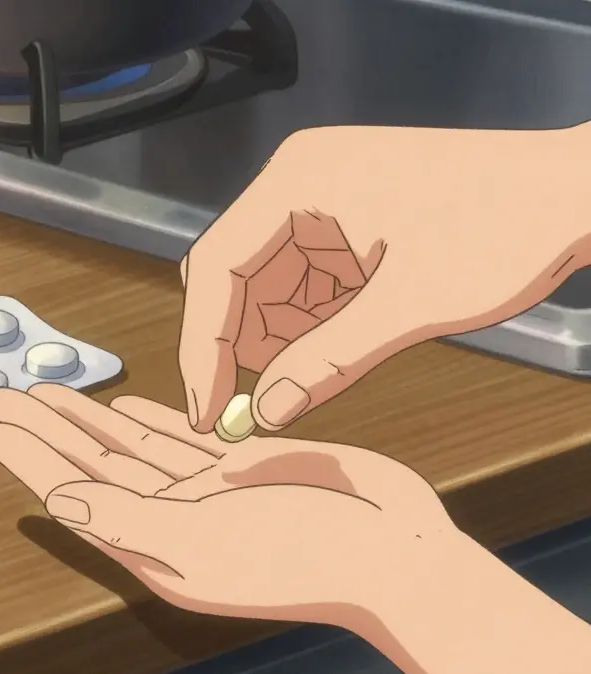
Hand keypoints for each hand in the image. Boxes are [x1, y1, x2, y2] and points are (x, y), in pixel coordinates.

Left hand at [0, 383, 458, 625]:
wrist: (395, 557)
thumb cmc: (307, 559)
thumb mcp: (206, 542)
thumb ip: (128, 520)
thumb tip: (59, 502)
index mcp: (154, 543)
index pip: (73, 491)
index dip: (29, 458)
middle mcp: (172, 518)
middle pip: (91, 463)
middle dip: (46, 428)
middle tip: (2, 393)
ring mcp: (206, 494)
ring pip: (130, 445)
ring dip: (89, 417)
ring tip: (49, 390)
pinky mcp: (243, 467)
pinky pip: (182, 438)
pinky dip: (153, 419)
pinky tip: (129, 404)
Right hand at [180, 122, 590, 431]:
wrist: (577, 192)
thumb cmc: (507, 228)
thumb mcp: (412, 304)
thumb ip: (329, 360)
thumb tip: (265, 412)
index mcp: (298, 181)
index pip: (217, 267)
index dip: (202, 345)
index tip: (204, 410)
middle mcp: (297, 180)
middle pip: (232, 275)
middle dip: (237, 345)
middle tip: (244, 412)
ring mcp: (321, 196)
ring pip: (265, 283)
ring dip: (279, 338)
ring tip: (311, 377)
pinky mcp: (346, 216)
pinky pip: (302, 279)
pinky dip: (309, 322)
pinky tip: (335, 348)